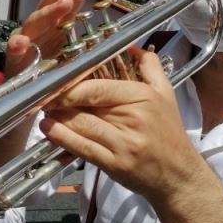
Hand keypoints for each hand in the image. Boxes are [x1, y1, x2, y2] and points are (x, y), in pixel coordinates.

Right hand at [5, 0, 104, 76]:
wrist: (23, 84)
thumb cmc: (47, 62)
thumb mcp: (69, 46)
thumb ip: (84, 34)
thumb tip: (111, 28)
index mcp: (56, 22)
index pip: (68, 0)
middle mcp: (41, 25)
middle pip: (51, 2)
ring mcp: (26, 39)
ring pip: (36, 21)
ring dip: (50, 12)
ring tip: (65, 3)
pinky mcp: (14, 57)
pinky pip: (13, 50)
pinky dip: (16, 45)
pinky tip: (21, 43)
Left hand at [40, 48, 203, 201]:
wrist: (179, 176)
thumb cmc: (169, 133)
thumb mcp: (166, 94)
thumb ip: (149, 67)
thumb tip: (132, 46)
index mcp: (142, 98)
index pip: (98, 88)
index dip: (72, 86)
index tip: (56, 82)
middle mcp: (132, 120)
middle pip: (85, 105)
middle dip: (60, 100)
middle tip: (43, 95)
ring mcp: (122, 144)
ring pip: (80, 125)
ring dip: (57, 116)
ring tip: (44, 109)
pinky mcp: (114, 165)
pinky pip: (82, 148)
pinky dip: (61, 138)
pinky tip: (48, 129)